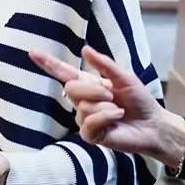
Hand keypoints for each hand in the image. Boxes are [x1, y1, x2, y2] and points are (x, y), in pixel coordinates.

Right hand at [29, 46, 184, 165]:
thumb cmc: (139, 101)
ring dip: (105, 106)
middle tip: (112, 96)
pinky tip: (117, 118)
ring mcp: (84, 119)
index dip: (47, 63)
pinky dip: (106, 117)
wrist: (153, 124)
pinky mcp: (90, 135)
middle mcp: (82, 101)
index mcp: (88, 85)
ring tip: (118, 110)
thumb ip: (104, 65)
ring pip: (82, 106)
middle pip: (70, 89)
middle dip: (93, 90)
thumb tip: (84, 49)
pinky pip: (89, 122)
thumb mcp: (124, 78)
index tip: (32, 52)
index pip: (63, 73)